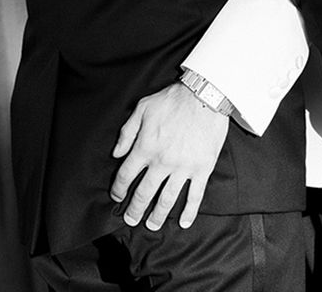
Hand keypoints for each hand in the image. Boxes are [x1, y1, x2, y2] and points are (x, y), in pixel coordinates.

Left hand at [110, 82, 228, 229]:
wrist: (205, 95)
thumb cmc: (173, 99)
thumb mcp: (143, 108)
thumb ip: (127, 132)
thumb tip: (116, 153)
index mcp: (145, 147)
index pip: (126, 176)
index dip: (119, 189)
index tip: (117, 196)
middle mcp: (162, 162)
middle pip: (144, 193)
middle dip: (135, 209)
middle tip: (131, 219)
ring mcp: (183, 168)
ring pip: (167, 199)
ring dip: (158, 215)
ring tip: (152, 225)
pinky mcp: (202, 168)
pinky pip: (195, 195)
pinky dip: (189, 211)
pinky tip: (184, 222)